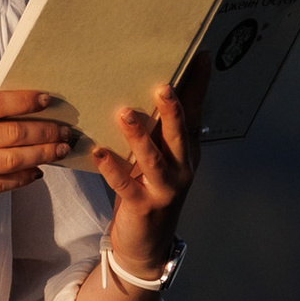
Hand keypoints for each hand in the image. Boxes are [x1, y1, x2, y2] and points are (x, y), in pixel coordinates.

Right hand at [0, 89, 72, 223]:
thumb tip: (6, 110)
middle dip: (45, 131)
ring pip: (12, 160)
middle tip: (65, 130)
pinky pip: (0, 185)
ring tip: (59, 150)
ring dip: (42, 155)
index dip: (27, 101)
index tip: (49, 100)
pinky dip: (22, 178)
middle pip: (12, 133)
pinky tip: (35, 172)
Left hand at [81, 72, 202, 269]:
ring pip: (152, 159)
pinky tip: (98, 152)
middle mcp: (181, 168)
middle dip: (172, 110)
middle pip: (178, 135)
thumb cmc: (150, 190)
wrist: (147, 243)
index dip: (198, 87)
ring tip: (123, 113)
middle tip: (162, 85)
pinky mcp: (142, 205)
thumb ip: (159, 129)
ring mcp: (164, 188)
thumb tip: (153, 89)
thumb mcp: (160, 157)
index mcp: (186, 152)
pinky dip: (111, 168)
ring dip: (138, 136)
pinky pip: (125, 184)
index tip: (201, 57)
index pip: (194, 114)